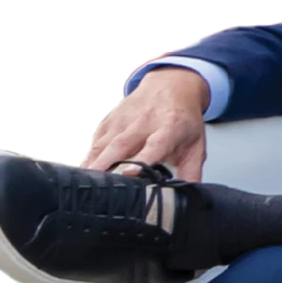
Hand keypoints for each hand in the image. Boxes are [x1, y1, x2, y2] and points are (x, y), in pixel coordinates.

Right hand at [81, 67, 210, 180]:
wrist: (172, 85)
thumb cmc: (183, 118)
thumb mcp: (196, 144)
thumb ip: (192, 172)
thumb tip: (188, 197)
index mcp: (168, 129)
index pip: (154, 146)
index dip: (142, 160)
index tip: (130, 173)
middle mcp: (143, 123)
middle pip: (121, 145)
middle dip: (107, 166)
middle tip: (99, 187)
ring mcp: (123, 121)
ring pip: (103, 144)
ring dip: (94, 164)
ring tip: (87, 186)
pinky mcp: (110, 121)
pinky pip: (95, 142)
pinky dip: (88, 158)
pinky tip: (86, 173)